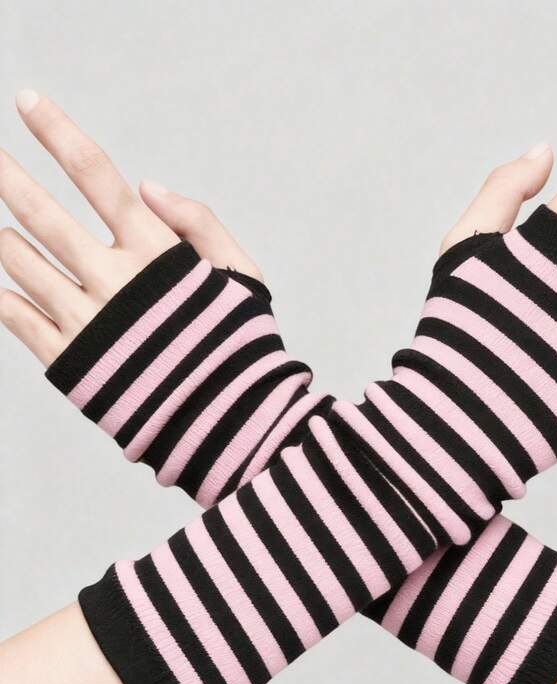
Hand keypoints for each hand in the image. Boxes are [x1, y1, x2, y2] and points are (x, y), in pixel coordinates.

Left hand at [0, 93, 260, 365]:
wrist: (228, 421)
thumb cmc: (238, 345)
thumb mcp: (243, 275)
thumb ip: (201, 222)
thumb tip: (146, 186)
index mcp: (156, 251)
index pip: (95, 174)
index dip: (57, 131)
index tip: (25, 100)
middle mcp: (114, 279)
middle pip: (39, 212)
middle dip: (2, 173)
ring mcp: (86, 321)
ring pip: (19, 261)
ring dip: (3, 238)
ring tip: (2, 231)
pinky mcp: (68, 361)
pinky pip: (14, 316)